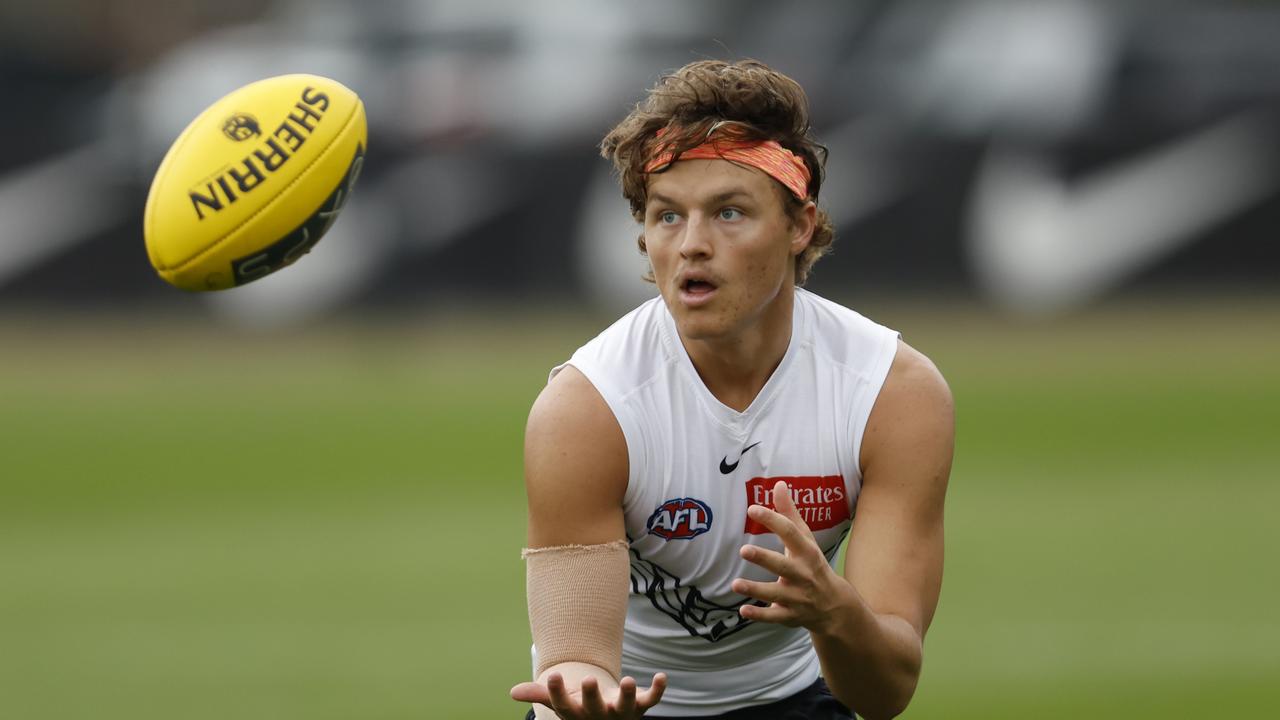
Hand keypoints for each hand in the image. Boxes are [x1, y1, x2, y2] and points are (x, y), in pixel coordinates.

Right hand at [510, 671, 666, 718]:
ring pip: (625, 706)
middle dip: (592, 695)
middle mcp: (599, 715)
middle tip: (589, 680)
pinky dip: (657, 689)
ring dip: (626, 694)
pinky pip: (651, 699)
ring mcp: (621, 711)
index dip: (558, 692)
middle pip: (594, 707)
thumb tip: (513, 692)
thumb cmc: (582, 707)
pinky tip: (662, 676)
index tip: (554, 675)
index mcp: (578, 714)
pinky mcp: (640, 705)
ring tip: (626, 679)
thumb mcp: (563, 701)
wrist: (609, 719)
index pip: (565, 706)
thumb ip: (540, 694)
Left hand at [732, 480, 852, 631]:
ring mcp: (797, 597)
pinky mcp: (790, 615)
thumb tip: (779, 484)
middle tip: (743, 550)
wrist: (835, 606)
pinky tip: (743, 611)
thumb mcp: (806, 540)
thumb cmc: (813, 564)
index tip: (753, 509)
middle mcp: (803, 574)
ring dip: (755, 589)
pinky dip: (759, 615)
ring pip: (775, 593)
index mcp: (807, 552)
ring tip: (735, 584)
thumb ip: (789, 514)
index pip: (790, 533)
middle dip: (764, 559)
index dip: (772, 520)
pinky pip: (774, 616)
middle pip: (783, 565)